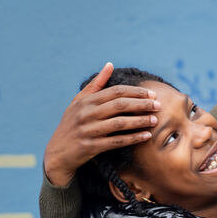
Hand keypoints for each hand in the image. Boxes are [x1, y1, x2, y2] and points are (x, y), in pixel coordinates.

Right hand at [44, 63, 160, 185]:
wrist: (58, 152)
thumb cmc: (72, 123)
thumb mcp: (79, 101)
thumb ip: (96, 84)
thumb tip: (110, 64)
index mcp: (86, 101)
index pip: (115, 92)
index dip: (135, 92)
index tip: (151, 94)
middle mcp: (87, 114)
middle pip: (120, 105)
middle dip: (142, 104)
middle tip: (158, 105)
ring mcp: (89, 130)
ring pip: (120, 123)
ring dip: (140, 121)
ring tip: (155, 120)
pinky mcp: (91, 146)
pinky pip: (116, 141)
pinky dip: (132, 138)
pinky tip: (146, 136)